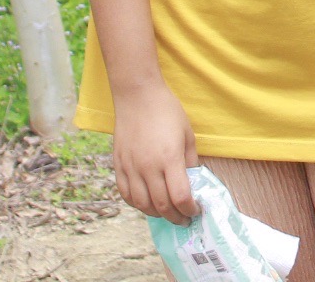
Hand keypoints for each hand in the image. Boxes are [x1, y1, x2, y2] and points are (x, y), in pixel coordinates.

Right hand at [111, 82, 199, 224]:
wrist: (138, 96)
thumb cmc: (167, 111)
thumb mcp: (187, 134)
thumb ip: (190, 161)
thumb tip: (193, 182)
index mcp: (169, 159)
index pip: (179, 196)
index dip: (189, 209)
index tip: (195, 210)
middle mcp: (148, 167)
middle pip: (161, 205)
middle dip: (176, 217)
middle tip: (184, 218)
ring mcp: (131, 167)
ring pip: (142, 204)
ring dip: (156, 214)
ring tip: (167, 213)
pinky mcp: (118, 165)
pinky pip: (125, 194)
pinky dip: (136, 204)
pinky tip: (146, 203)